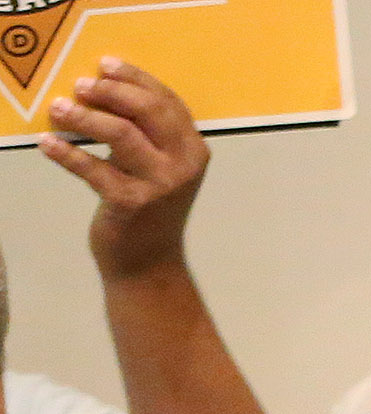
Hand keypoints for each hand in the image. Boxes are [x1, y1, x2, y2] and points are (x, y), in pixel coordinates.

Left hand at [38, 60, 206, 280]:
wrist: (148, 263)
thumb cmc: (149, 208)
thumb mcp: (158, 167)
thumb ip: (147, 135)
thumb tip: (104, 91)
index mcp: (193, 150)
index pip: (167, 102)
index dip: (136, 78)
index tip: (105, 65)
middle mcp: (183, 165)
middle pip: (148, 112)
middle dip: (111, 92)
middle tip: (81, 85)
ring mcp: (160, 185)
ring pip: (121, 134)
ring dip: (85, 117)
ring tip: (57, 109)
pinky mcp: (131, 203)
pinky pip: (93, 169)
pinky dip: (67, 154)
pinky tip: (47, 145)